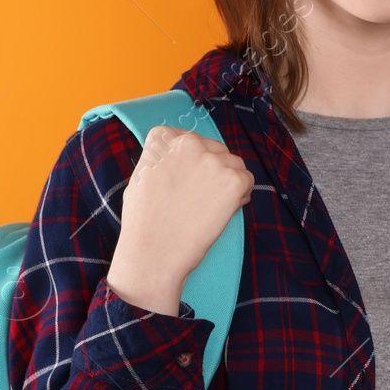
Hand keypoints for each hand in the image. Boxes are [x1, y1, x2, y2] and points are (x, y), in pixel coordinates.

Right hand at [105, 125, 252, 315]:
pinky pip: (247, 181)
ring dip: (226, 181)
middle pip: (214, 149)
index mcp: (164, 138)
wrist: (154, 251)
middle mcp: (190, 142)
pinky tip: (222, 211)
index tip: (185, 179)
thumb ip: (162, 158)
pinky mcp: (234, 180)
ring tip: (208, 206)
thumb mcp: (142, 175)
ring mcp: (214, 160)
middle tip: (198, 197)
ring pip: (233, 164)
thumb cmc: (144, 220)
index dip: (191, 161)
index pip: (188, 139)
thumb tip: (180, 155)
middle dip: (211, 170)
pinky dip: (240, 196)